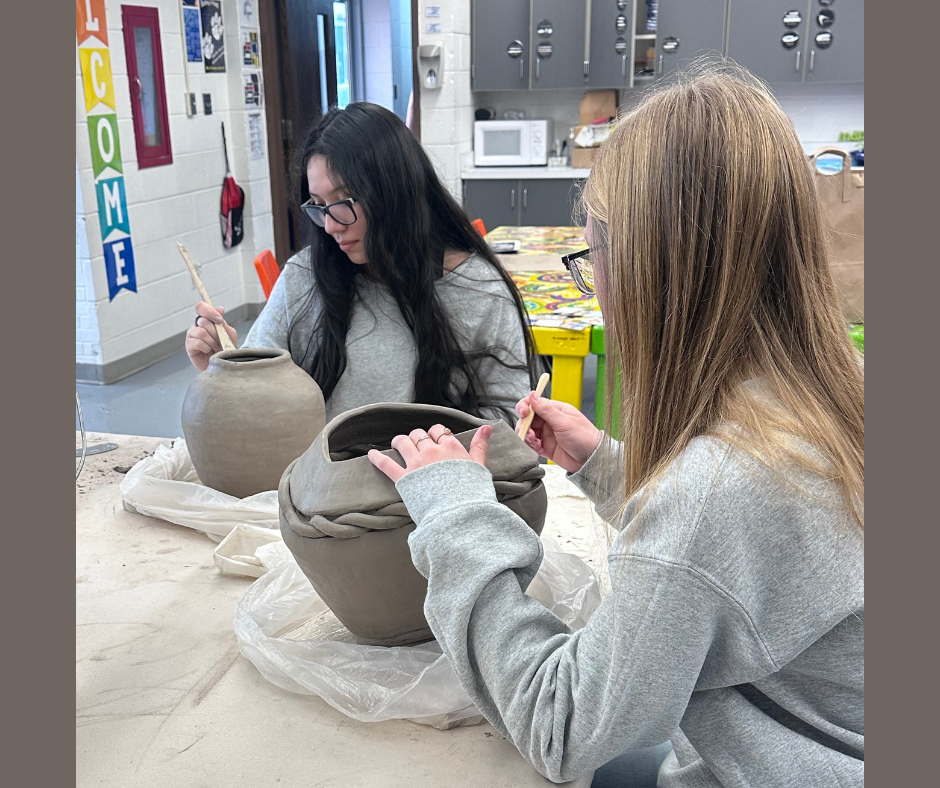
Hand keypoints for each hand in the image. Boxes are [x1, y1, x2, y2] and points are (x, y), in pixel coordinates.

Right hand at [185, 302, 237, 370]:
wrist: (223, 364)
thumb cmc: (225, 348)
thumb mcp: (229, 334)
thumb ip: (223, 323)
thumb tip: (220, 308)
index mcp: (207, 320)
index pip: (201, 307)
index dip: (209, 311)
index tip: (219, 320)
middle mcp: (197, 325)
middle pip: (203, 321)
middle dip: (215, 332)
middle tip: (220, 341)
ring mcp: (191, 335)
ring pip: (201, 332)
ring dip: (212, 341)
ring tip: (215, 347)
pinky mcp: (189, 346)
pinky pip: (197, 342)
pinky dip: (206, 347)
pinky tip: (208, 351)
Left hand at [368, 424, 491, 483]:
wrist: (460, 515)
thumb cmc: (473, 493)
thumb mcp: (480, 467)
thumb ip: (480, 445)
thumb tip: (486, 427)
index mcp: (451, 447)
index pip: (438, 430)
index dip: (435, 433)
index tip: (435, 439)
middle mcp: (432, 451)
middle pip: (419, 435)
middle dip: (417, 438)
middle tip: (416, 445)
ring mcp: (416, 464)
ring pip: (402, 442)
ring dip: (399, 442)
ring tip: (397, 445)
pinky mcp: (404, 479)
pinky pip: (386, 463)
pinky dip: (376, 458)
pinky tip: (371, 454)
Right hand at [515, 391, 601, 473]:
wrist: (591, 459)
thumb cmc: (584, 437)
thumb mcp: (564, 421)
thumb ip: (546, 409)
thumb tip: (533, 395)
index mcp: (555, 410)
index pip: (534, 403)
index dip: (525, 407)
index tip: (523, 413)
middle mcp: (550, 421)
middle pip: (528, 419)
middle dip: (525, 425)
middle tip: (529, 432)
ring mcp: (547, 434)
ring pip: (528, 432)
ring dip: (527, 436)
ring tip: (535, 441)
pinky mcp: (546, 447)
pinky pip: (532, 444)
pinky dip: (532, 446)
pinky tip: (538, 448)